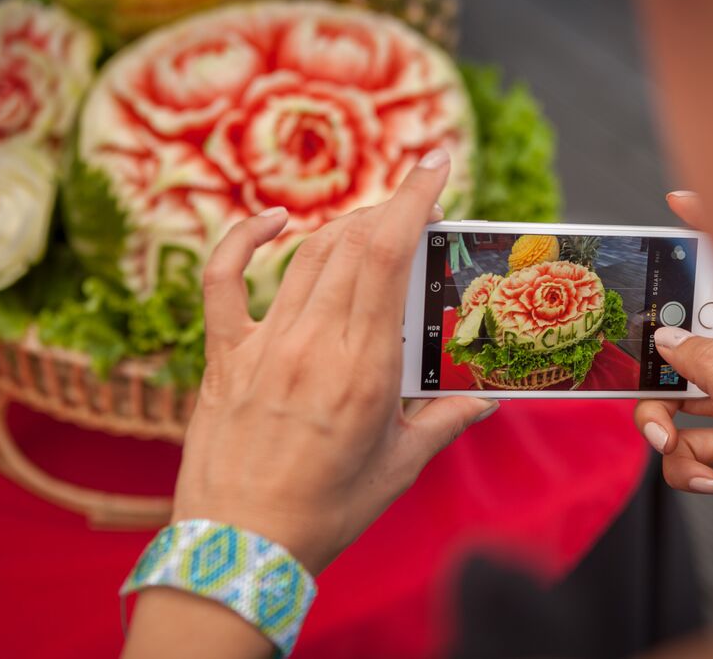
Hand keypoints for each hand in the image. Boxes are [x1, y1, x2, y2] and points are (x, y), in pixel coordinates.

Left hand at [172, 149, 496, 574]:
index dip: (412, 197)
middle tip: (415, 206)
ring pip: (305, 255)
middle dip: (388, 208)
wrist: (242, 548)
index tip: (434, 163)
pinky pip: (225, 279)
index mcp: (364, 368)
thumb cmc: (327, 512)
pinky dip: (243, 238)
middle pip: (351, 243)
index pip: (388, 255)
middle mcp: (313, 344)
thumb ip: (446, 421)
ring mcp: (264, 345)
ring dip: (342, 227)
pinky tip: (270, 220)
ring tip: (371, 223)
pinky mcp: (226, 355)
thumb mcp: (400, 467)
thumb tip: (487, 398)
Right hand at [635, 191, 712, 597]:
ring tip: (679, 453)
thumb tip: (665, 339)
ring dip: (664, 428)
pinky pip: (681, 437)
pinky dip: (681, 461)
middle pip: (685, 341)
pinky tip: (705, 480)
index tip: (676, 205)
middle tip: (653, 393)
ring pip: (673, 396)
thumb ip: (710, 369)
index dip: (712, 232)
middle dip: (656, 372)